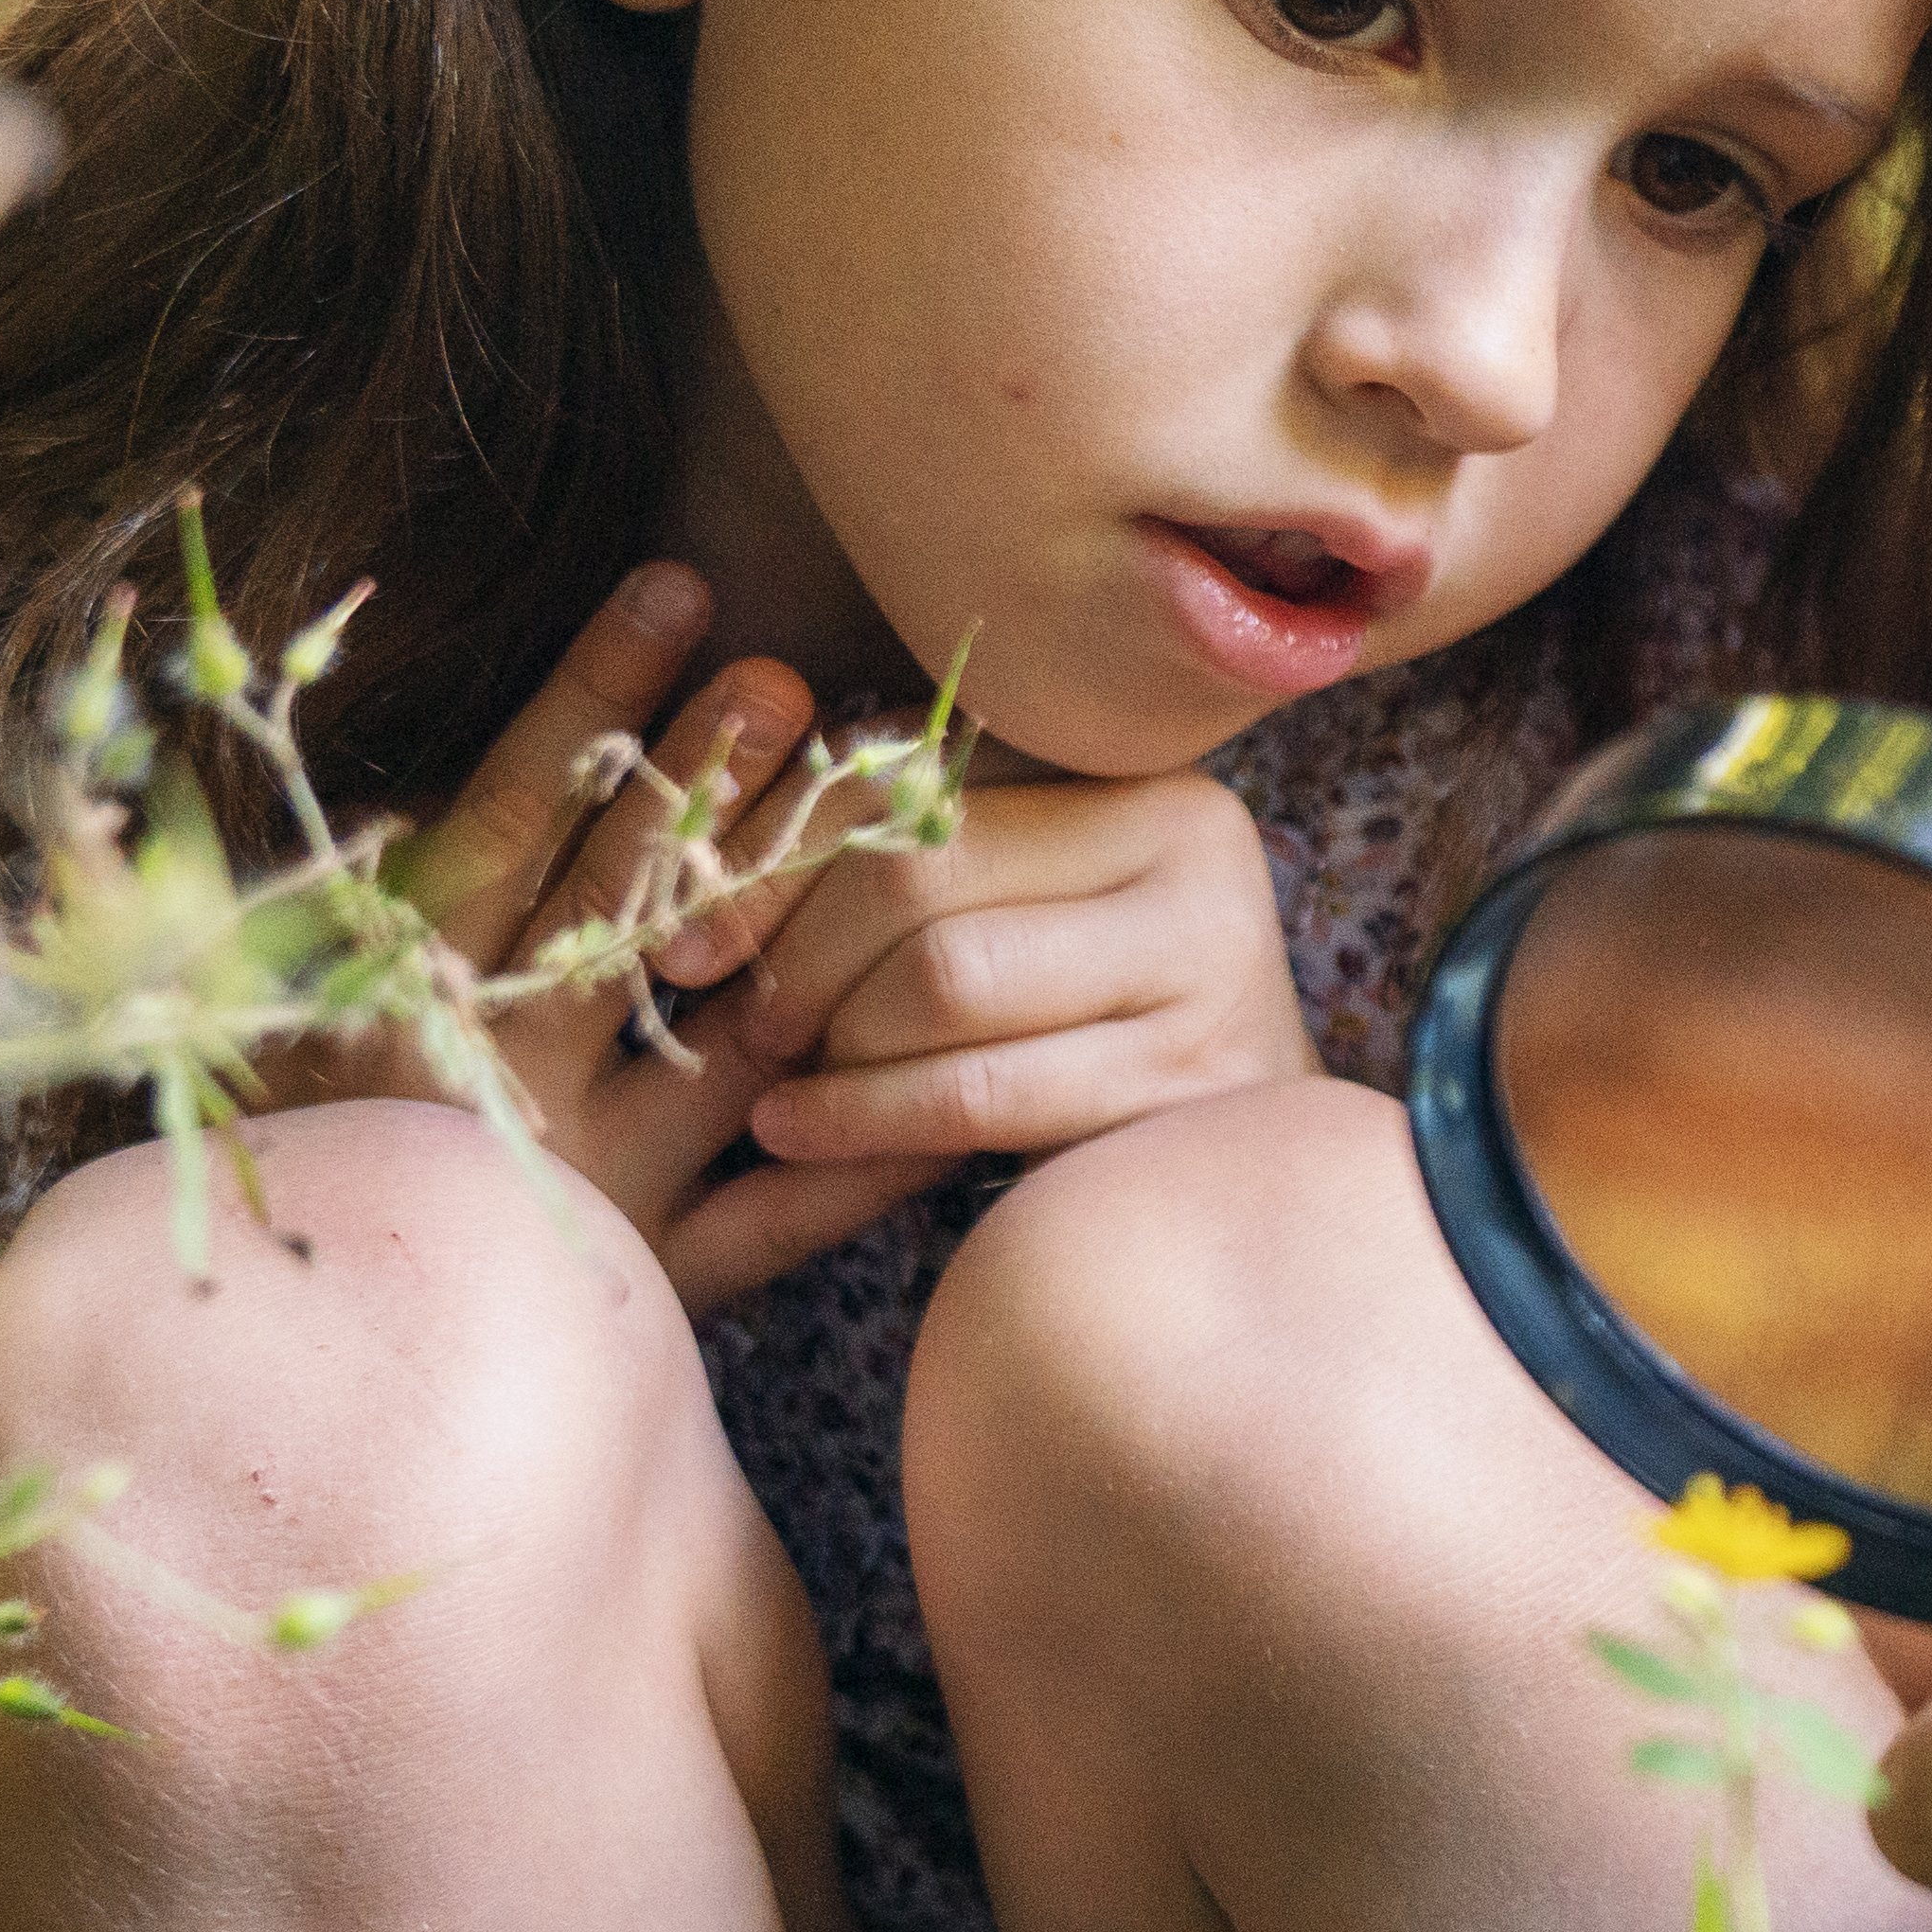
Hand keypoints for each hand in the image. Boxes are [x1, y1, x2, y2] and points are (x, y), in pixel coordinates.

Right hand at [289, 562, 910, 1310]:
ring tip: (884, 819)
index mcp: (395, 1007)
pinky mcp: (643, 1292)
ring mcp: (580, 1188)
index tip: (679, 587)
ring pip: (722, 1041)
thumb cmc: (273, 1159)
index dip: (592, 704)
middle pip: (626, 910)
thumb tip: (404, 792)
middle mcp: (494, 1093)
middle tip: (797, 677)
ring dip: (805, 932)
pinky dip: (868, 1156)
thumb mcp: (267, 1019)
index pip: (509, 821)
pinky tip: (963, 1081)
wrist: (267, 1397)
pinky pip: (779, 1221)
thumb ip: (350, 907)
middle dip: (714, 790)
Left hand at [699, 761, 1312, 1199]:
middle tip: (744, 1021)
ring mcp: (1210, 966)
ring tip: (781, 1079)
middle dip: (799, 957)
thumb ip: (909, 850)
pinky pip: (976, 1093)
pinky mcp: (1188, 1086)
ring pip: (942, 980)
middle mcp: (1198, 846)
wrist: (1238, 1158)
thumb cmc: (1088, 1014)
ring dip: (833, 1041)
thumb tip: (704, 853)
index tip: (692, 937)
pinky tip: (799, 1130)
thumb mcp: (1014, 904)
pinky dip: (862, 1114)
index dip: (778, 859)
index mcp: (1140, 774)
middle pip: (919, 875)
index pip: (912, 783)